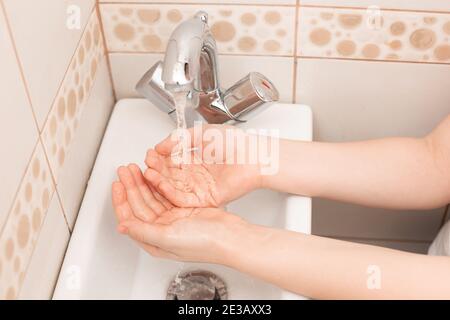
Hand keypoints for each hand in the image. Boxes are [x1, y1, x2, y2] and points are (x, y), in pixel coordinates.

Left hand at [112, 164, 247, 263]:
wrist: (230, 236)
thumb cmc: (205, 243)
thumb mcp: (168, 237)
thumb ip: (143, 231)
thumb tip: (122, 226)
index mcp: (154, 240)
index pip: (130, 217)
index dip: (121, 200)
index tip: (117, 184)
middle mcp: (162, 230)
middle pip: (140, 204)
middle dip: (131, 186)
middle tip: (126, 169)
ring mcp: (174, 218)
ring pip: (152, 196)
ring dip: (143, 182)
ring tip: (137, 167)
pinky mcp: (185, 209)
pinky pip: (166, 193)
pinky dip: (159, 183)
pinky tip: (154, 173)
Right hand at [144, 124, 262, 207]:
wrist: (252, 155)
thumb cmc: (234, 143)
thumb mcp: (200, 133)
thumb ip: (178, 139)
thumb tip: (160, 146)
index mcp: (193, 159)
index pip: (169, 161)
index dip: (158, 158)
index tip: (149, 154)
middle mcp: (194, 175)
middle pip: (168, 175)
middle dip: (155, 169)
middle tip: (145, 164)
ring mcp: (198, 188)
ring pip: (173, 188)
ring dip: (158, 181)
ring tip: (148, 173)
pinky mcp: (204, 199)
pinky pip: (183, 199)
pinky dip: (170, 192)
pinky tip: (160, 184)